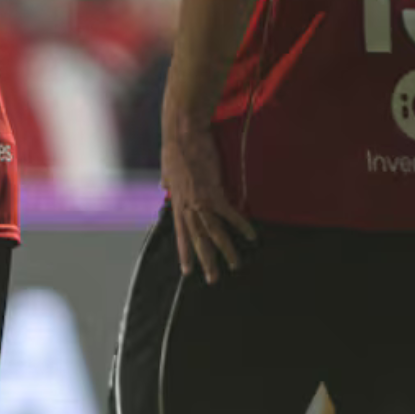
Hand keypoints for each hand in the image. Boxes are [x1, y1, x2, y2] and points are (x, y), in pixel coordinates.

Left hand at [162, 121, 255, 283]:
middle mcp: (186, 206)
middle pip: (196, 239)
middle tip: (212, 279)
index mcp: (177, 202)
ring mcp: (199, 201)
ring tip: (234, 265)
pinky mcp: (213, 192)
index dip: (184, 252)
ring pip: (212, 233)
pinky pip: (229, 215)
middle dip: (205, 261)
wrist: (183, 134)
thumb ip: (167, 180)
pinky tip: (251, 236)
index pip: (181, 233)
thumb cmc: (176, 148)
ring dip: (225, 250)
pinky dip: (240, 225)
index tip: (187, 270)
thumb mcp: (167, 168)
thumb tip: (163, 184)